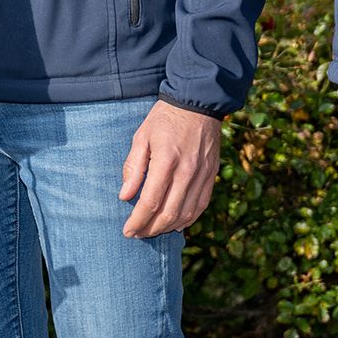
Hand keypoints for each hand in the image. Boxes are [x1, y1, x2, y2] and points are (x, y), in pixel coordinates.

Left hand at [119, 101, 222, 238]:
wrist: (198, 103)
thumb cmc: (164, 119)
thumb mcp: (141, 136)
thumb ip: (133, 167)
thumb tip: (124, 196)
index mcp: (166, 160)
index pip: (150, 201)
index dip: (138, 221)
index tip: (127, 231)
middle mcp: (187, 171)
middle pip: (169, 213)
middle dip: (151, 229)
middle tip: (137, 234)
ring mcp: (202, 175)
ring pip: (186, 214)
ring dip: (168, 228)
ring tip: (153, 231)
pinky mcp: (212, 176)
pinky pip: (201, 205)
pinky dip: (188, 219)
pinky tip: (176, 224)